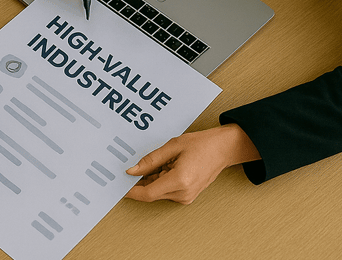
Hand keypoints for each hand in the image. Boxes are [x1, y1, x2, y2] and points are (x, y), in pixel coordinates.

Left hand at [124, 125, 260, 204]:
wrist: (223, 149)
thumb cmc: (201, 144)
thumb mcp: (172, 146)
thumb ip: (150, 160)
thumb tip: (131, 171)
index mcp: (179, 181)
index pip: (147, 193)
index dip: (130, 190)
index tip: (118, 185)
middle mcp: (183, 193)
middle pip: (151, 193)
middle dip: (139, 181)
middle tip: (132, 166)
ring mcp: (186, 197)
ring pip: (158, 192)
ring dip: (151, 179)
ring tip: (160, 160)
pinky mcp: (188, 196)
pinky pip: (166, 191)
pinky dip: (160, 180)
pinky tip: (165, 166)